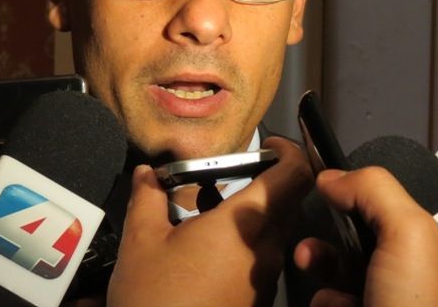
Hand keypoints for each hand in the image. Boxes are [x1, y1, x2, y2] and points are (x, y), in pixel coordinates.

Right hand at [107, 136, 313, 306]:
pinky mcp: (258, 300)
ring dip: (250, 213)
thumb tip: (148, 174)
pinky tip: (207, 247)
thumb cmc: (154, 302)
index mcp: (245, 225)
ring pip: (274, 230)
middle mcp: (266, 250)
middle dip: (263, 181)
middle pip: (287, 201)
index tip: (267, 145)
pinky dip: (244, 242)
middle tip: (229, 174)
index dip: (289, 151)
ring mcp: (265, 279)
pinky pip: (263, 258)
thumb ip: (148, 198)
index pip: (296, 175)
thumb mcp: (141, 243)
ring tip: (208, 209)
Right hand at [293, 167, 437, 306]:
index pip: (388, 216)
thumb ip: (376, 192)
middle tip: (304, 251)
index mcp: (428, 261)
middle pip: (358, 250)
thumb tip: (332, 176)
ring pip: (338, 284)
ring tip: (311, 281)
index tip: (322, 194)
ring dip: (319, 276)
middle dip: (327, 244)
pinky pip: (330, 306)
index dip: (354, 201)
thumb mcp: (409, 235)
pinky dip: (321, 304)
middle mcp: (406, 289)